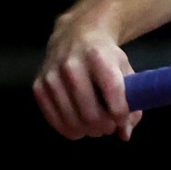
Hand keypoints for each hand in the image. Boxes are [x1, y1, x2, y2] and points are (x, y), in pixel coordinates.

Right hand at [33, 10, 139, 140]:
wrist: (75, 35)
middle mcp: (71, 65)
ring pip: (73, 121)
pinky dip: (70, 130)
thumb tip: (124, 134)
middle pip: (91, 114)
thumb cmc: (105, 56)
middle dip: (104, 126)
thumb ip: (131, 100)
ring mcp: (52, 76)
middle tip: (109, 126)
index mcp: (98, 56)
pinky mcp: (38, 86)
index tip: (122, 117)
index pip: (113, 93)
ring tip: (96, 126)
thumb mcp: (124, 69)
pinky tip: (79, 126)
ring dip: (88, 131)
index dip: (121, 114)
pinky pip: (55, 121)